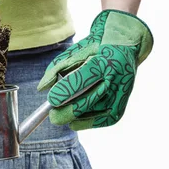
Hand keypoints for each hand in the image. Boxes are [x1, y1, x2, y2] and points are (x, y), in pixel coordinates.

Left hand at [37, 9, 153, 129]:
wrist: (126, 46)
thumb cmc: (96, 47)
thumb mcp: (77, 50)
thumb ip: (57, 67)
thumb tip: (42, 88)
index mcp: (104, 60)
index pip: (82, 80)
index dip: (65, 92)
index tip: (50, 99)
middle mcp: (116, 78)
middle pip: (88, 101)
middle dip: (66, 111)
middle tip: (52, 115)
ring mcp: (121, 93)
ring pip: (94, 112)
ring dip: (75, 116)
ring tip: (62, 113)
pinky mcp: (122, 105)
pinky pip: (105, 119)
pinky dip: (87, 122)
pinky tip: (74, 121)